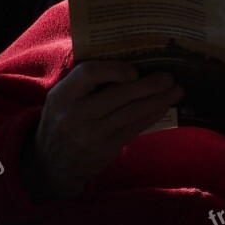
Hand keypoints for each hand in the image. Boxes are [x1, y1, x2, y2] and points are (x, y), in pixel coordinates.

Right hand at [22, 61, 182, 199]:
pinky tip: (162, 107)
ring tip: (176, 91)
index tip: (134, 70)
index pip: (89, 74)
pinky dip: (150, 116)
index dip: (114, 69)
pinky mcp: (104, 149)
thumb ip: (85, 82)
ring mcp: (91, 135)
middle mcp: (74, 115)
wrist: (48, 163)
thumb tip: (128, 61)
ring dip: (157, 101)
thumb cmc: (61, 119)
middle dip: (148, 85)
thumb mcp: (62, 97)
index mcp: (62, 95)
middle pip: (118, 95)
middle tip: (169, 77)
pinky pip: (133, 129)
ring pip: (130, 113)